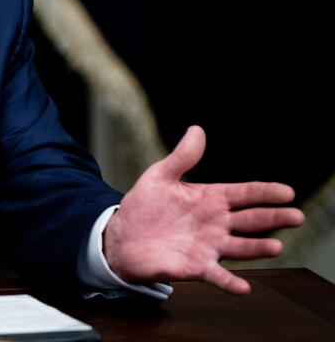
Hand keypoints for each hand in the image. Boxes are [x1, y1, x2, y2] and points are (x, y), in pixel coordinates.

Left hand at [103, 125, 303, 293]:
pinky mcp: (196, 267)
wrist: (122, 237)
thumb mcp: (160, 176)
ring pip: (241, 247)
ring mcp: (209, 246)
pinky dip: (230, 282)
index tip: (287, 192)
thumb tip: (196, 130)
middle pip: (251, 220)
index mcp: (210, 199)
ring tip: (276, 246)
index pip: (245, 194)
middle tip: (296, 216)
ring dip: (258, 248)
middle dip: (274, 218)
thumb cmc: (143, 206)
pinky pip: (217, 276)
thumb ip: (181, 157)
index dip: (265, 192)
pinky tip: (243, 287)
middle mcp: (216, 223)